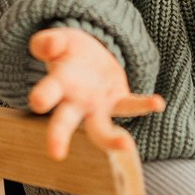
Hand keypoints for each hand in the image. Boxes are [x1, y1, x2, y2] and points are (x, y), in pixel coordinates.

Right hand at [27, 26, 164, 160]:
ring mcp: (97, 107)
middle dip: (60, 136)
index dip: (43, 96)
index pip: (48, 92)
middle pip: (65, 121)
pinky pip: (130, 106)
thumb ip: (48, 42)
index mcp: (57, 85)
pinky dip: (143, 105)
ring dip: (111, 139)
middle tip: (56, 153)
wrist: (88, 56)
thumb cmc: (66, 51)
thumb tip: (49, 47)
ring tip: (126, 145)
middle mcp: (75, 103)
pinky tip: (157, 103)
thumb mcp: (57, 40)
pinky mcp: (118, 101)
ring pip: (100, 129)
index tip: (37, 102)